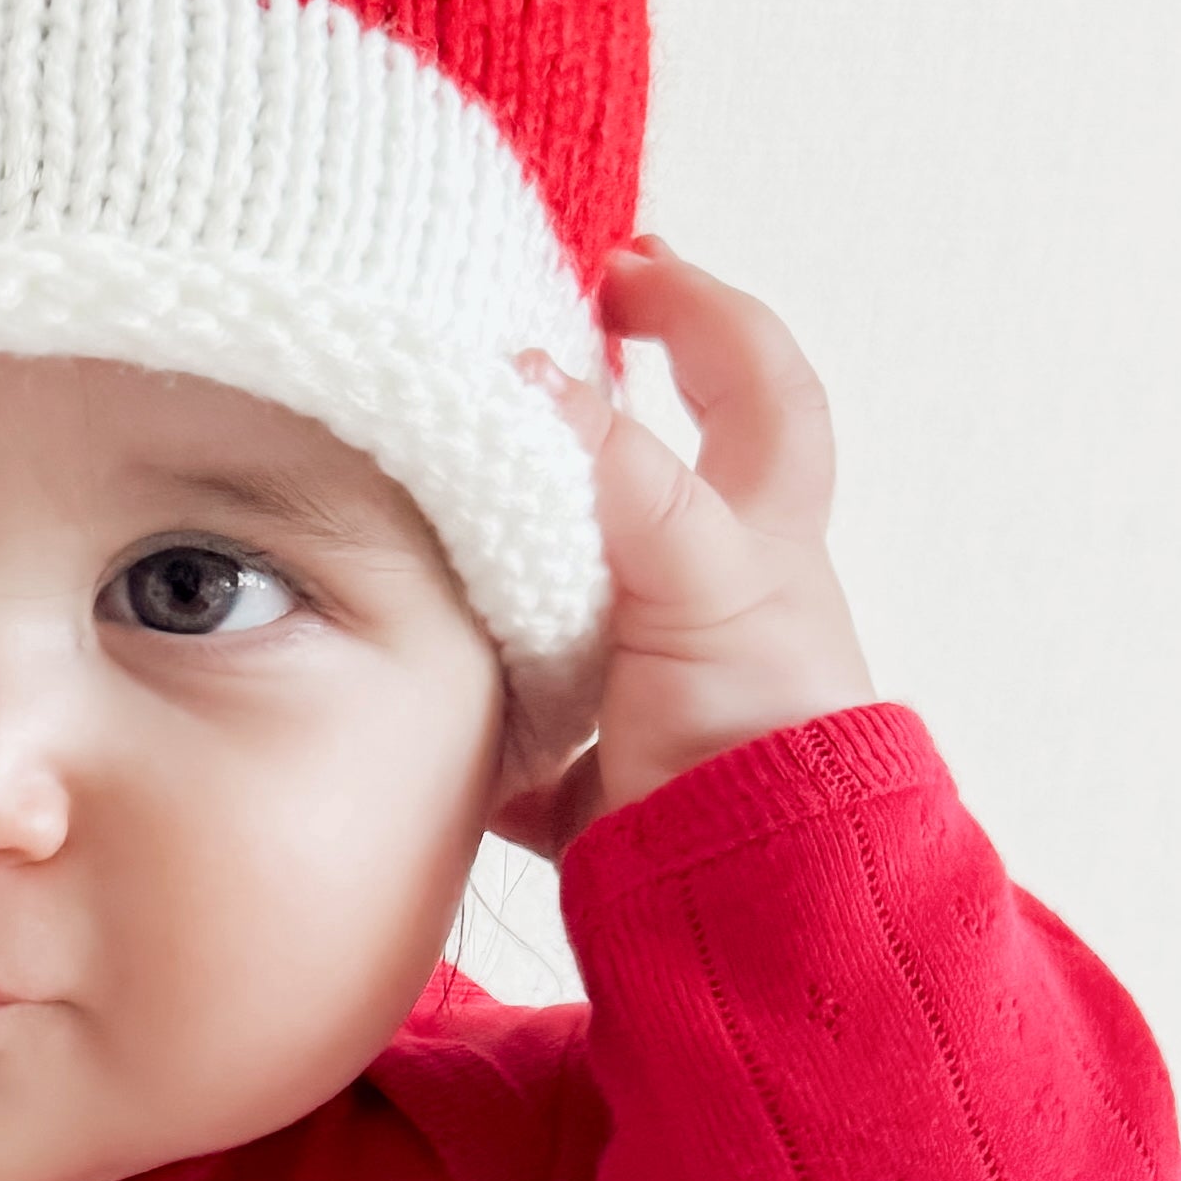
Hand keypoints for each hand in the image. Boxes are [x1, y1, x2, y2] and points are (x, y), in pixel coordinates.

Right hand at [486, 234, 876, 860]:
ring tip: (435, 515)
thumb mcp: (694, 581)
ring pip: (586, 607)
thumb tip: (521, 375)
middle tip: (530, 355)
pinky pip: (530, 741)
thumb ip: (610, 478)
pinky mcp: (608, 790)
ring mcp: (661, 697)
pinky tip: (417, 707)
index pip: (758, 385)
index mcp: (759, 543)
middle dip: (608, 419)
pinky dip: (478, 724)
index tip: (623, 266)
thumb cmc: (756, 743)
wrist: (763, 914)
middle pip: (674, 487)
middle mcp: (717, 610)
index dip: (702, 312)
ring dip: (520, 564)